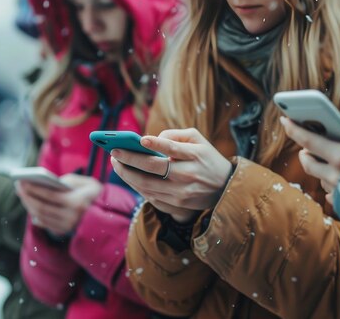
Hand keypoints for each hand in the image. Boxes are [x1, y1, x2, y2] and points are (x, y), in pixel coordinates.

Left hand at [16, 174, 101, 235]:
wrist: (110, 214)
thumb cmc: (97, 195)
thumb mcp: (88, 183)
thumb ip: (69, 180)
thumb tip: (50, 182)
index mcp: (77, 202)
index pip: (49, 195)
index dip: (34, 189)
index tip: (22, 182)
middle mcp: (71, 216)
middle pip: (42, 207)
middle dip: (27, 197)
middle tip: (18, 187)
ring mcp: (67, 226)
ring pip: (41, 217)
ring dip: (29, 205)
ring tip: (23, 195)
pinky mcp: (65, 231)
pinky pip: (45, 224)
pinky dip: (36, 216)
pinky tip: (31, 207)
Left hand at [110, 128, 232, 222]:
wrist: (225, 187)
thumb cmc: (207, 158)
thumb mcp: (199, 140)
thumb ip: (176, 135)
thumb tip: (151, 141)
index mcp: (196, 155)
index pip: (172, 149)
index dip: (156, 144)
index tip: (139, 140)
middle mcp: (189, 174)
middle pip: (153, 169)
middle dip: (130, 160)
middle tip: (114, 152)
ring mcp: (182, 192)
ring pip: (147, 185)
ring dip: (128, 174)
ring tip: (116, 164)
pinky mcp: (178, 204)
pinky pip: (152, 197)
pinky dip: (137, 186)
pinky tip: (129, 177)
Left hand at [282, 104, 339, 204]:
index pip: (309, 141)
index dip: (294, 130)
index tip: (284, 119)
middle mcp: (336, 176)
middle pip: (308, 161)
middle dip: (305, 151)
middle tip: (308, 143)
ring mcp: (338, 191)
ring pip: (320, 177)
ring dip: (320, 167)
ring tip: (329, 158)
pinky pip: (331, 192)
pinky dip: (333, 183)